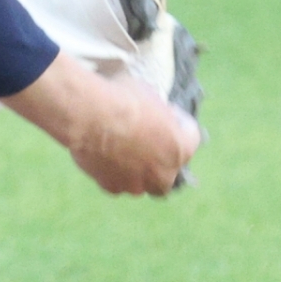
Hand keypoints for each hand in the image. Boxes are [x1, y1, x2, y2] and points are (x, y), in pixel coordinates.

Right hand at [3, 51, 199, 197]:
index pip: (192, 138)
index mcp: (180, 148)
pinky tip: (103, 156)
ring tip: (122, 151)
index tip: (168, 114)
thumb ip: (157, 113)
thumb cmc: (122, 98)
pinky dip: (112, 173)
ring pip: (141, 182)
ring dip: (136, 170)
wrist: (89, 114)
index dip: (179, 123)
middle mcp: (164, 173)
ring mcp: (137, 183)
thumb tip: (153, 114)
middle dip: (160, 160)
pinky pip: (116, 183)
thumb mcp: (150, 95)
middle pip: (168, 173)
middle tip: (148, 142)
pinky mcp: (111, 186)